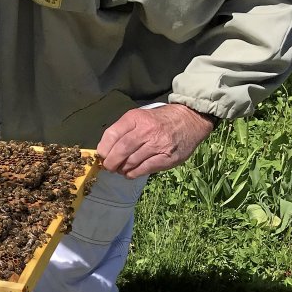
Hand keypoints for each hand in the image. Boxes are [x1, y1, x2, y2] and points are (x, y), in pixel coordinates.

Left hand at [96, 104, 216, 177]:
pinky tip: (131, 173)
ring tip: (121, 170)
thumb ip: (123, 131)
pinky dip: (134, 173)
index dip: (103, 148)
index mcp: (136, 118)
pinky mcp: (168, 157)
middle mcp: (147, 130)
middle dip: (111, 162)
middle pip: (121, 150)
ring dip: (122, 169)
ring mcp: (158, 144)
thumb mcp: (139, 117)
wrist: (189, 119)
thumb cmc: (159, 120)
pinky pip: (145, 168)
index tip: (102, 156)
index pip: (112, 134)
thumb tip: (105, 151)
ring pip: (132, 161)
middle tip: (109, 167)